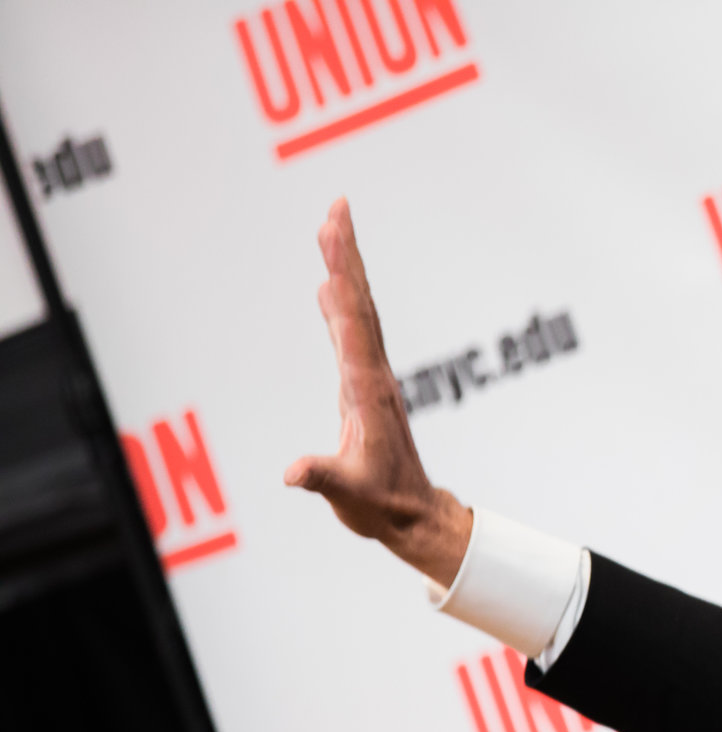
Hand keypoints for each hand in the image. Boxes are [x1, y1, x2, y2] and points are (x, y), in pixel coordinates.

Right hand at [283, 199, 471, 584]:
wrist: (411, 515)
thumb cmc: (380, 506)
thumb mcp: (349, 495)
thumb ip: (322, 479)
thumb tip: (295, 472)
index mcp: (369, 395)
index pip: (353, 334)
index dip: (342, 295)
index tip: (333, 256)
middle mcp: (373, 378)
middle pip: (359, 307)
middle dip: (348, 258)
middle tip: (338, 211)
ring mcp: (370, 379)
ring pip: (358, 314)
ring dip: (346, 269)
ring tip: (333, 226)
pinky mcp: (363, 386)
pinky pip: (351, 333)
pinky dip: (339, 303)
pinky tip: (328, 282)